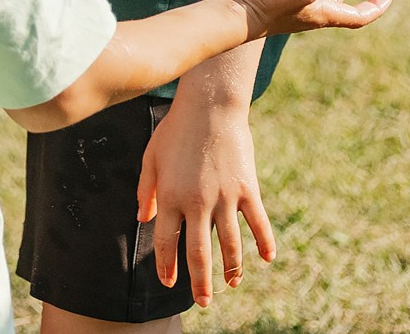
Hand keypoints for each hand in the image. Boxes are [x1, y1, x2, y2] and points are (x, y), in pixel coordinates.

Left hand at [137, 93, 267, 304]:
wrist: (210, 107)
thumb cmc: (175, 130)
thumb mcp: (151, 158)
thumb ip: (146, 190)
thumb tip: (143, 218)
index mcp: (170, 196)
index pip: (165, 241)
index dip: (166, 265)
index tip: (168, 281)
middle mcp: (197, 202)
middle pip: (198, 252)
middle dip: (200, 281)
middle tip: (203, 301)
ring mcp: (225, 198)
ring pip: (230, 244)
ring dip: (231, 269)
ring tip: (232, 284)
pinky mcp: (247, 189)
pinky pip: (258, 223)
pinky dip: (264, 243)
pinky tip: (266, 259)